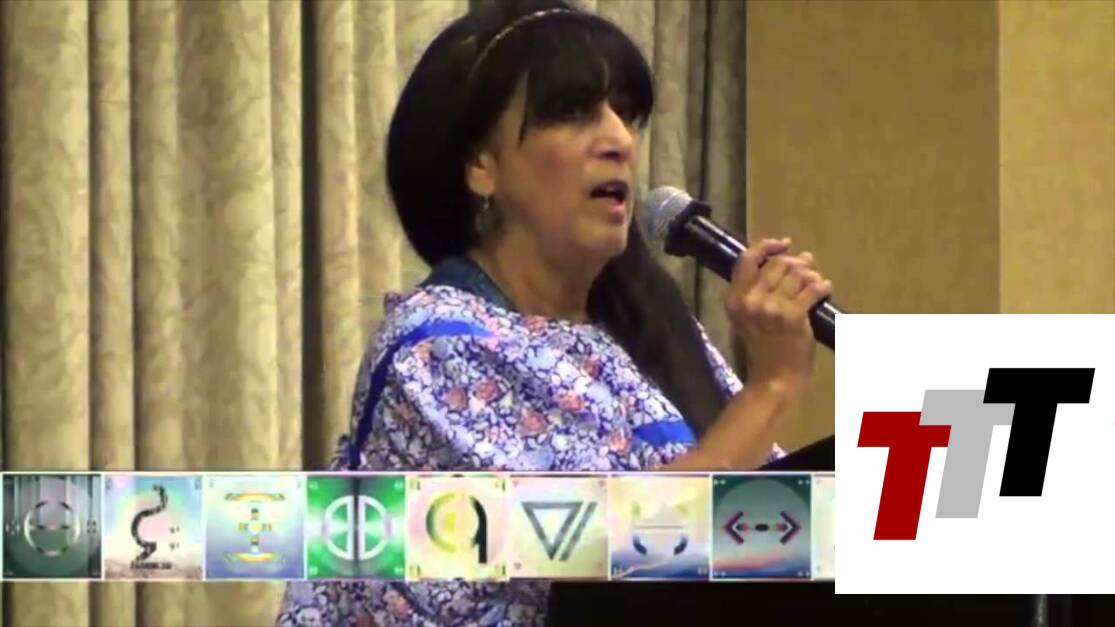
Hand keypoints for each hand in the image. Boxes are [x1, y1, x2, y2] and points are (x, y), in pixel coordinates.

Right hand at [724, 237, 831, 396]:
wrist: (773, 379)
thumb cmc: (762, 348)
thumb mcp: (747, 318)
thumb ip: (756, 290)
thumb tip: (787, 259)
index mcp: (734, 299)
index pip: (746, 259)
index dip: (767, 246)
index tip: (783, 244)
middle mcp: (750, 300)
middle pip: (777, 264)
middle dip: (796, 262)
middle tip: (807, 266)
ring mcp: (771, 308)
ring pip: (797, 274)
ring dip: (811, 274)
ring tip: (815, 281)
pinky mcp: (793, 316)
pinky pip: (812, 290)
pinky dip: (822, 286)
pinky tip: (825, 288)